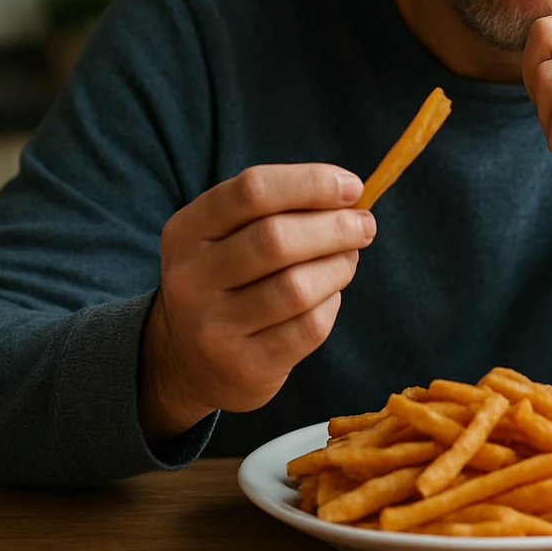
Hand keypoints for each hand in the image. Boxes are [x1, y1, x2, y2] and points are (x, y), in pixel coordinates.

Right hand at [138, 164, 374, 441]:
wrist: (189, 362)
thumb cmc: (229, 280)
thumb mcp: (230, 236)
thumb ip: (280, 209)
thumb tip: (347, 194)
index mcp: (186, 231)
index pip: (252, 190)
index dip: (311, 183)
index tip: (352, 187)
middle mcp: (190, 279)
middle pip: (276, 239)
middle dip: (334, 227)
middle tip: (364, 226)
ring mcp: (213, 328)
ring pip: (297, 287)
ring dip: (339, 266)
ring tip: (348, 259)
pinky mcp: (245, 367)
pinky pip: (309, 327)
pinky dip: (331, 304)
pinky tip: (329, 296)